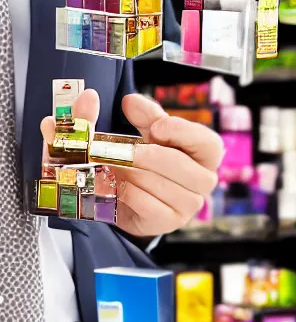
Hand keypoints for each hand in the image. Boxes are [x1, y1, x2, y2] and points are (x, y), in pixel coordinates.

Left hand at [40, 90, 222, 237]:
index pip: (209, 144)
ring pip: (160, 185)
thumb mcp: (141, 131)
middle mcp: (203, 180)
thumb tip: (119, 100)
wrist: (129, 197)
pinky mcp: (168, 222)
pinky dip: (126, 192)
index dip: (184, 133)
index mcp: (204, 153)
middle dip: (145, 155)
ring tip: (111, 166)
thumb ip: (134, 114)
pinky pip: (147, 204)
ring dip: (130, 173)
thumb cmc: (142, 159)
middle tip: (119, 151)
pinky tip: (114, 185)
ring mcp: (188, 205)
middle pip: (180, 165)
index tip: (156, 128)